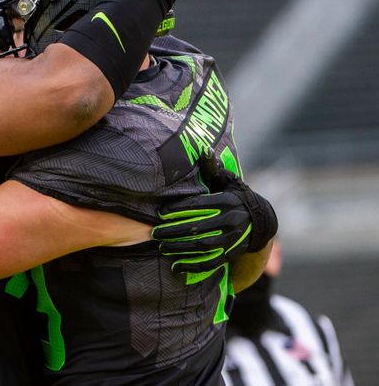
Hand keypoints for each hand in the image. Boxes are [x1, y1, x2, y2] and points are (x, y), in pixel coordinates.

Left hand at [152, 151, 276, 273]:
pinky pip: (211, 262)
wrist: (261, 221)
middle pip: (197, 227)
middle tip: (154, 233)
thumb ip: (213, 169)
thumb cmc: (236, 197)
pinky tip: (176, 266)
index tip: (160, 213)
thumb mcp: (228, 181)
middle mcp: (230, 221)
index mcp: (226, 202)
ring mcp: (231, 240)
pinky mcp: (231, 253)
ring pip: (202, 246)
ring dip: (180, 248)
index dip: (177, 209)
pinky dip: (193, 265)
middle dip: (173, 230)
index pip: (198, 206)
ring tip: (162, 246)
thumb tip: (203, 150)